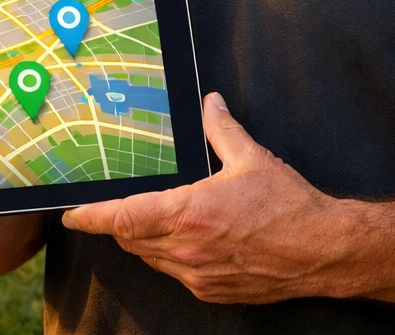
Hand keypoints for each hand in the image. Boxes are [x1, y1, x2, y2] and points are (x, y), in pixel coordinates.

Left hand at [61, 92, 348, 303]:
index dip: (92, 216)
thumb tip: (210, 104)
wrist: (323, 251)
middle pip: (131, 239)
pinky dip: (168, 257)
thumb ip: (222, 130)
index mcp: (190, 213)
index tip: (72, 214)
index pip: (124, 218)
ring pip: (150, 258)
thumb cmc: (289, 207)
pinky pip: (175, 273)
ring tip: (144, 220)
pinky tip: (181, 240)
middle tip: (105, 210)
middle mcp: (187, 248)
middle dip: (116, 224)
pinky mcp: (212, 290)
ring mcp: (198, 274)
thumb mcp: (251, 158)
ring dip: (142, 240)